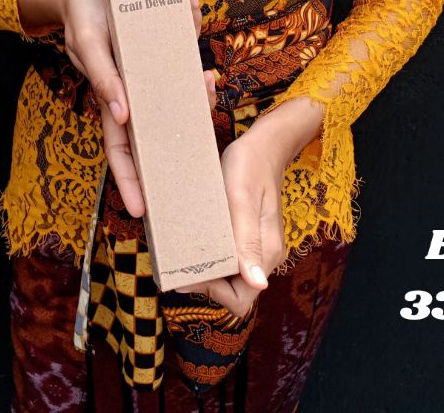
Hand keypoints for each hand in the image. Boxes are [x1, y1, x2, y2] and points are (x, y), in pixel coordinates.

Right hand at [61, 0, 216, 217]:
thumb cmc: (82, 19)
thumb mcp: (89, 44)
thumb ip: (103, 78)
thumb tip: (121, 115)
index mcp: (114, 100)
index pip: (122, 151)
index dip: (130, 181)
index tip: (140, 211)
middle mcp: (137, 91)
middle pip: (164, 124)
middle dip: (184, 135)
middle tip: (203, 149)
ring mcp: (153, 70)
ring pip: (181, 88)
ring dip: (197, 84)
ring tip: (208, 81)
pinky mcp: (163, 46)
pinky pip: (184, 46)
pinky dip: (192, 27)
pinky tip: (194, 8)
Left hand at [176, 98, 324, 316]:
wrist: (264, 144)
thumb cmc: (250, 166)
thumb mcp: (242, 199)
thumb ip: (247, 239)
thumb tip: (258, 284)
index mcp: (266, 253)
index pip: (240, 299)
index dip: (211, 291)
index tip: (186, 270)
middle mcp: (265, 256)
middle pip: (232, 290)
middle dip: (204, 281)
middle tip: (177, 259)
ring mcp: (257, 246)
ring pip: (229, 274)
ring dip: (205, 267)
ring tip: (181, 247)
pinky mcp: (248, 235)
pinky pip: (228, 256)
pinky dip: (210, 253)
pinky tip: (193, 236)